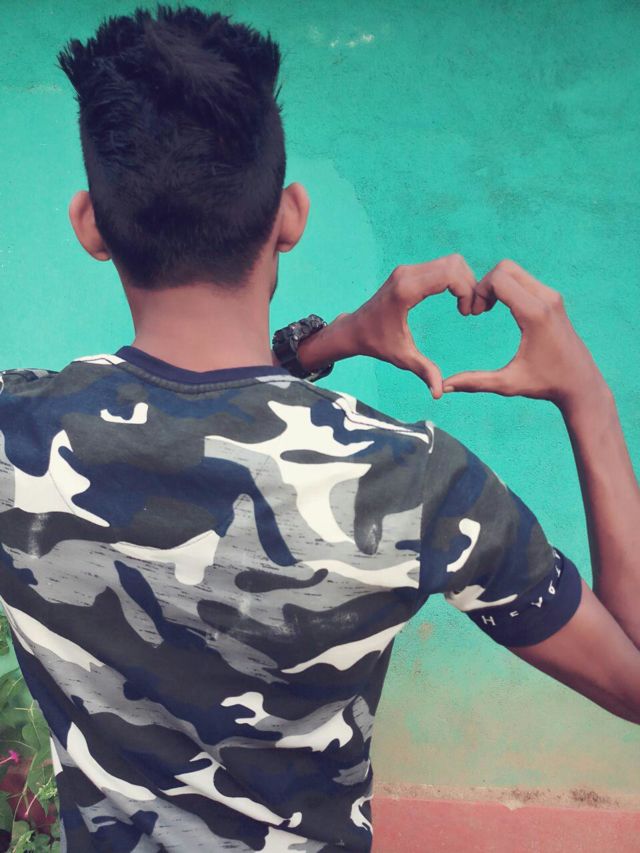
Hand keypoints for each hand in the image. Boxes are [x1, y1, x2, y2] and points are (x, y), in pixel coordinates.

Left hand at [346, 255, 477, 398]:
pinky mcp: (409, 271)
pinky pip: (441, 266)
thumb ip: (424, 372)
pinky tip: (456, 300)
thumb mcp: (402, 358)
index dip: (467, 290)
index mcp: (406, 290)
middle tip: (470, 310)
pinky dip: (454, 279)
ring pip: (450, 262)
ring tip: (464, 307)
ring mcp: (407, 270)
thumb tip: (439, 393)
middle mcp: (407, 274)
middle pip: (454, 263)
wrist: (354, 329)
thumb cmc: (377, 343)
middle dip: (470, 284)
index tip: (467, 313)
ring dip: (464, 281)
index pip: (449, 274)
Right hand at [442, 259, 606, 410]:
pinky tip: (499, 309)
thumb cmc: (545, 384)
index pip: (499, 278)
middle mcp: (546, 299)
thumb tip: (444, 387)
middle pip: (505, 267)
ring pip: (514, 270)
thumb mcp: (508, 384)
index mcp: (535, 314)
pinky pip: (523, 279)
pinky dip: (506, 287)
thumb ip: (475, 382)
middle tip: (477, 310)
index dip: (478, 291)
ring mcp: (552, 296)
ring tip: (485, 310)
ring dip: (495, 284)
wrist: (580, 383)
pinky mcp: (553, 299)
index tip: (473, 314)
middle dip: (484, 283)